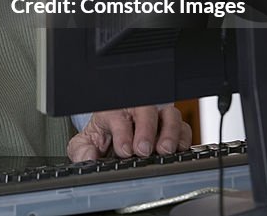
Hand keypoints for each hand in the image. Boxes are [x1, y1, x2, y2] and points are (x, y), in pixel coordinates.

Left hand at [67, 105, 191, 160]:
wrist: (114, 138)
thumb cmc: (103, 137)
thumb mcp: (85, 143)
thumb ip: (82, 150)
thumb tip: (88, 157)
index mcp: (112, 111)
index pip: (118, 116)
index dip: (122, 132)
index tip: (124, 150)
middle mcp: (136, 111)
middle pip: (145, 110)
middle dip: (145, 130)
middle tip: (143, 150)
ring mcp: (157, 118)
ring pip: (169, 115)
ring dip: (169, 133)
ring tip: (164, 151)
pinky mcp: (173, 128)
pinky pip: (184, 128)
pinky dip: (184, 139)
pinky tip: (177, 151)